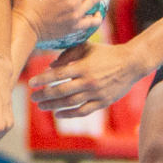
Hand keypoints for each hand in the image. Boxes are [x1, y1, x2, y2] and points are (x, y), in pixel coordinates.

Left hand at [29, 41, 146, 117]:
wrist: (132, 63)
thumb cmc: (107, 53)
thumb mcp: (87, 47)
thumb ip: (68, 54)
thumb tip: (52, 66)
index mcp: (83, 67)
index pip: (58, 75)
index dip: (42, 79)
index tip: (30, 84)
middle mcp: (88, 81)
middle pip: (61, 91)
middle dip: (44, 95)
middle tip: (32, 97)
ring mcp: (96, 93)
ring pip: (70, 103)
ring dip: (53, 105)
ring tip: (41, 106)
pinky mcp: (103, 102)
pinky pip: (83, 111)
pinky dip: (69, 114)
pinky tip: (58, 114)